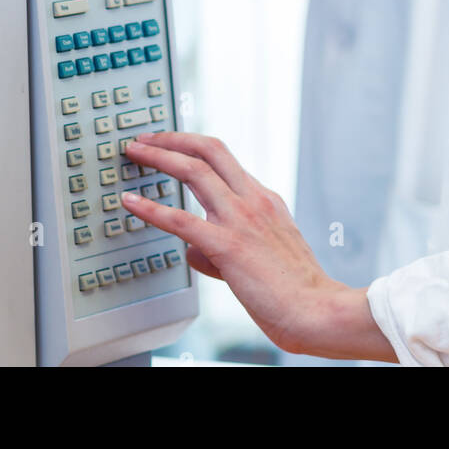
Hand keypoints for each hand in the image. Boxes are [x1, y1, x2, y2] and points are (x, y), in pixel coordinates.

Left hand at [120, 131, 396, 361]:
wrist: (316, 310)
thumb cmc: (294, 290)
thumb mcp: (265, 254)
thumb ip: (226, 245)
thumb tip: (192, 250)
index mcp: (264, 199)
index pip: (224, 159)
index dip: (192, 146)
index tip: (170, 144)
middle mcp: (253, 199)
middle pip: (209, 149)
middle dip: (173, 138)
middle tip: (146, 138)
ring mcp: (241, 219)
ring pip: (195, 171)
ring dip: (159, 157)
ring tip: (135, 154)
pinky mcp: (229, 245)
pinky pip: (181, 220)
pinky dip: (151, 208)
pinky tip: (131, 203)